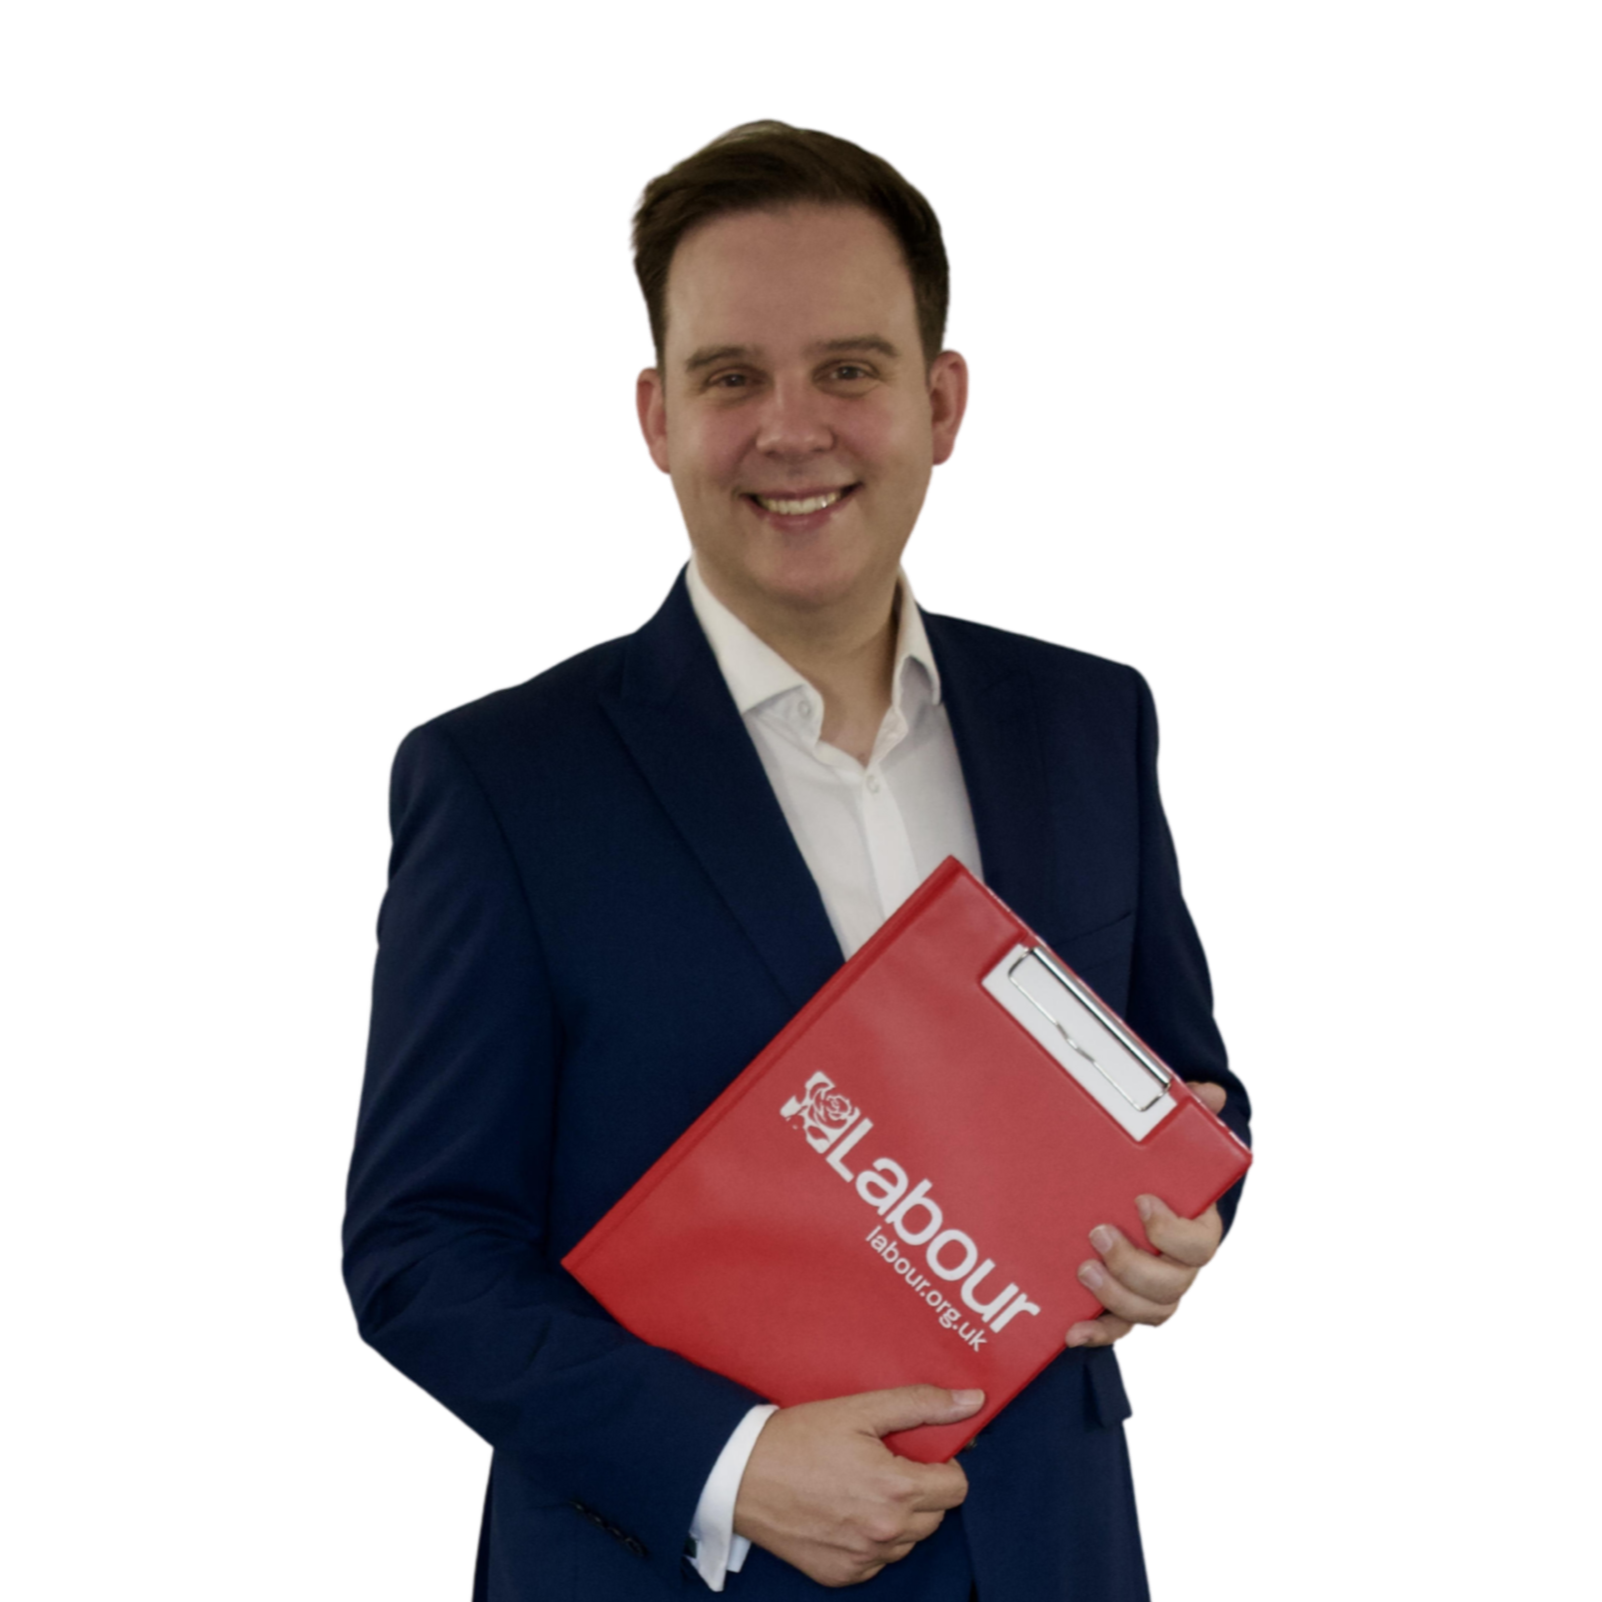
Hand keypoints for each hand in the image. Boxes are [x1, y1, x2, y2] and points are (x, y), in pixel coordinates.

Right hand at [732, 1384, 982, 1587]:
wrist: (741, 1476)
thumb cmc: (799, 1437)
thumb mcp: (860, 1409)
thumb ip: (920, 1404)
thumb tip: (972, 1401)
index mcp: (896, 1490)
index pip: (957, 1488)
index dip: (944, 1466)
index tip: (918, 1454)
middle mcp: (885, 1532)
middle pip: (936, 1515)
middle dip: (922, 1490)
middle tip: (887, 1465)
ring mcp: (864, 1558)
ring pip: (908, 1540)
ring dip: (899, 1516)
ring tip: (863, 1486)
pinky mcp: (842, 1574)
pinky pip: (878, 1559)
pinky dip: (872, 1539)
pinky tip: (846, 1510)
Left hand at [1065, 1080, 1227, 1349]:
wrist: (1129, 1192)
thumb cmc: (1153, 1171)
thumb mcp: (1166, 1139)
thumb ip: (1189, 1114)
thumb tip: (1213, 1094)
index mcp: (1198, 1230)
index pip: (1200, 1245)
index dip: (1173, 1231)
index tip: (1141, 1201)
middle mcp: (1182, 1268)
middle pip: (1174, 1286)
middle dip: (1135, 1266)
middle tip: (1099, 1234)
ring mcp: (1155, 1291)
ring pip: (1151, 1311)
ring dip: (1117, 1296)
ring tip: (1083, 1269)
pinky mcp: (1125, 1306)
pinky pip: (1118, 1330)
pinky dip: (1098, 1333)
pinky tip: (1072, 1328)